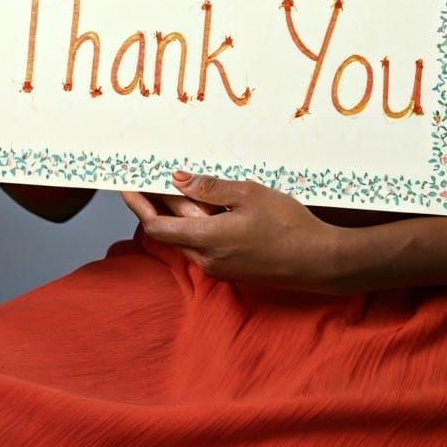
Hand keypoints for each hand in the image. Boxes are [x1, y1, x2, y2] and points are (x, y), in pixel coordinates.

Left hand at [122, 171, 340, 292]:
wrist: (319, 261)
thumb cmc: (288, 225)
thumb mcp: (248, 195)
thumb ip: (210, 188)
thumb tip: (177, 179)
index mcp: (207, 240)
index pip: (157, 227)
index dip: (138, 207)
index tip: (127, 187)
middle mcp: (207, 259)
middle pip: (172, 231)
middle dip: (160, 205)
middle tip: (154, 177)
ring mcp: (220, 268)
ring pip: (189, 238)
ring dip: (183, 215)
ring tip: (185, 186)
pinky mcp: (233, 270)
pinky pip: (206, 245)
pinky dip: (201, 225)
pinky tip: (212, 207)